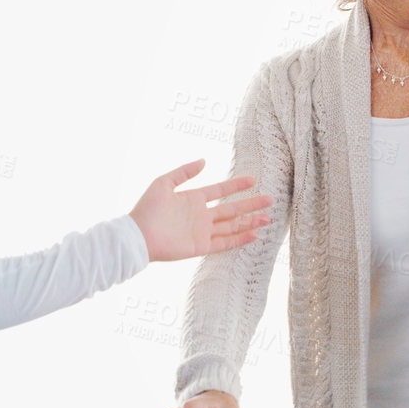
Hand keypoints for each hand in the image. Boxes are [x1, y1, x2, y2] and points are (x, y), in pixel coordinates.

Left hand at [130, 160, 272, 261]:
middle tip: (269, 199)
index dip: (237, 185)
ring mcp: (202, 231)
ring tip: (267, 217)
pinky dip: (239, 239)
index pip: (220, 190)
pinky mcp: (201, 247)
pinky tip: (254, 234)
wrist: (138, 236)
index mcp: (193, 199)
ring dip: (250, 221)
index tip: (253, 180)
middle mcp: (201, 215)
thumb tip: (204, 160)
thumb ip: (184, 172)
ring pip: (232, 226)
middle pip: (232, 209)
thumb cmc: (147, 208)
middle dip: (250, 204)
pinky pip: (224, 243)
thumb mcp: (164, 183)